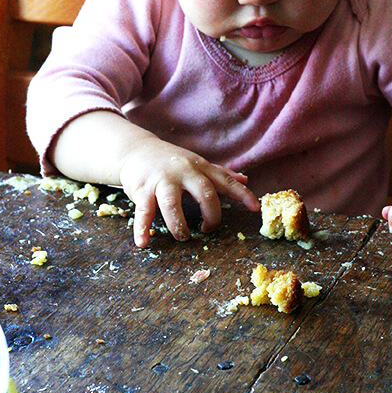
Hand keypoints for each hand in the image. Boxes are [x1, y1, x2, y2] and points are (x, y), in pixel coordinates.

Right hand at [119, 141, 259, 246]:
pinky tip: (143, 242)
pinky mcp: (142, 189)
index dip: (242, 194)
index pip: (225, 180)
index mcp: (199, 168)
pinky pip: (143, 211)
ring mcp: (162, 180)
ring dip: (179, 224)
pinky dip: (143, 228)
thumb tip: (245, 179)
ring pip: (172, 203)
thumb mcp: (197, 164)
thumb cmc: (171, 161)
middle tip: (209, 229)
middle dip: (211, 213)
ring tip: (183, 237)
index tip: (255, 208)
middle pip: (204, 192)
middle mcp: (183, 172)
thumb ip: (220, 173)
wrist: (136, 150)